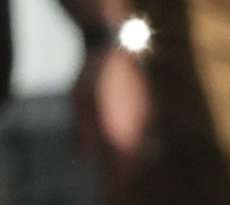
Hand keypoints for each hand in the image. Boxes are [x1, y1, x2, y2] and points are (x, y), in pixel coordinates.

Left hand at [74, 38, 150, 190]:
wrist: (114, 40)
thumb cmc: (93, 76)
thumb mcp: (80, 107)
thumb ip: (82, 135)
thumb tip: (83, 158)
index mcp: (124, 135)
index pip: (120, 174)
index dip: (113, 188)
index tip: (105, 196)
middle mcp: (141, 129)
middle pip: (134, 164)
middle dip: (123, 176)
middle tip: (110, 183)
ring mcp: (148, 114)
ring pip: (143, 147)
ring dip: (131, 159)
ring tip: (117, 163)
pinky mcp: (150, 101)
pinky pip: (146, 130)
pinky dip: (136, 140)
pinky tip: (124, 136)